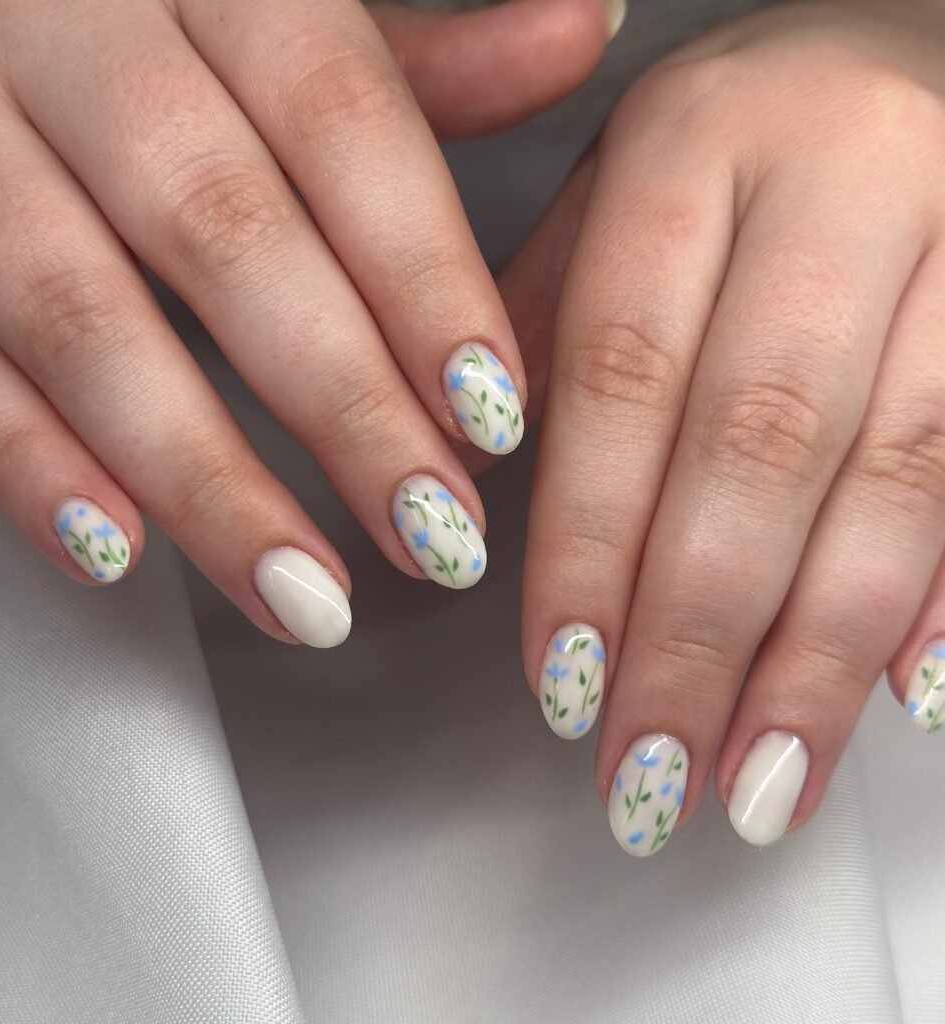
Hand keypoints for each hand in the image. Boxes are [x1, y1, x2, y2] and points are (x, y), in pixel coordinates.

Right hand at [0, 0, 617, 647]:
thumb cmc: (164, 14)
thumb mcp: (297, 10)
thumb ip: (427, 56)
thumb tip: (579, 31)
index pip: (341, 124)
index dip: (423, 279)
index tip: (491, 413)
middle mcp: (66, 38)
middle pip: (220, 234)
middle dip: (339, 404)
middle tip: (431, 532)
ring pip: (77, 319)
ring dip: (200, 475)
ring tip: (303, 589)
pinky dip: (25, 464)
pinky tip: (118, 550)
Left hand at [517, 0, 944, 852]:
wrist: (906, 45)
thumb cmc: (742, 137)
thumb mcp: (622, 183)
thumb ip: (548, 317)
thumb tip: (484, 488)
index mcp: (696, 139)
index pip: (621, 375)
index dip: (587, 545)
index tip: (563, 682)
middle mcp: (844, 172)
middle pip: (757, 442)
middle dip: (696, 633)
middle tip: (650, 774)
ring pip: (892, 474)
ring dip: (815, 654)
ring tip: (755, 783)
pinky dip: (943, 592)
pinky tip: (899, 698)